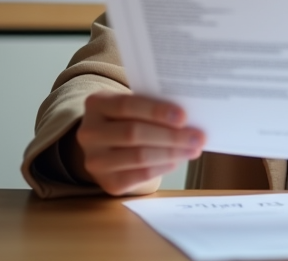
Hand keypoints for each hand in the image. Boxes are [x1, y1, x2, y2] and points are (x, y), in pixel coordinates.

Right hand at [68, 92, 205, 195]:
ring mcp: (95, 160)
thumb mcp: (133, 106)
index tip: (183, 116)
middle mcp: (89, 133)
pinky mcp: (107, 183)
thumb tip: (188, 117)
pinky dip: (162, 167)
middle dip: (170, 136)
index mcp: (96, 104)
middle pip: (133, 133)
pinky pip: (139, 175)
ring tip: (193, 149)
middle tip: (197, 136)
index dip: (156, 111)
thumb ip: (152, 106)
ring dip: (171, 153)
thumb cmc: (128, 118)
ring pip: (138, 156)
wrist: (107, 147)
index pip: (126, 105)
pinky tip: (177, 160)